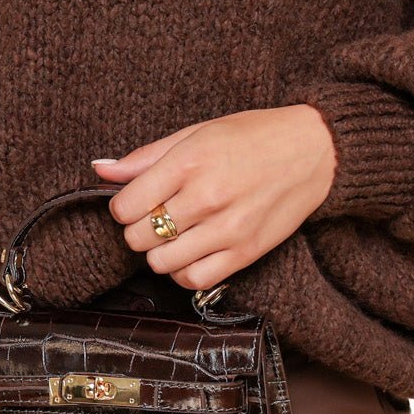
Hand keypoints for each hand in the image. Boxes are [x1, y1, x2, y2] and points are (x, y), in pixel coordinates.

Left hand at [91, 104, 336, 291]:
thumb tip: (100, 170)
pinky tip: (190, 253)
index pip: (125, 206)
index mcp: (189, 161)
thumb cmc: (253, 137)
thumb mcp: (197, 133)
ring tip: (175, 234)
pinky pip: (194, 280)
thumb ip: (146, 157)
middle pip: (138, 237)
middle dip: (138, 229)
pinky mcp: (245, 253)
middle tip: (156, 216)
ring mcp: (227, 229)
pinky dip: (183, 271)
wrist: (313, 151)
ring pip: (160, 263)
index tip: (137, 201)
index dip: (123, 207)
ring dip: (159, 252)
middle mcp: (206, 197)